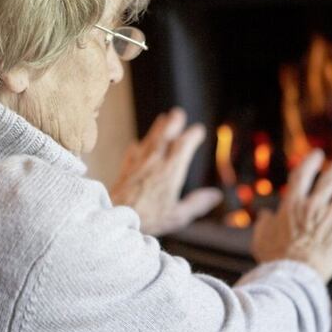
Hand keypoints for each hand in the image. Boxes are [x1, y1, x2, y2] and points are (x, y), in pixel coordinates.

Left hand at [110, 108, 222, 235]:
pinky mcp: (125, 171)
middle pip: (164, 137)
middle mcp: (154, 163)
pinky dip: (137, 147)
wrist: (115, 217)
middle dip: (173, 123)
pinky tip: (137, 145)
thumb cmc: (147, 219)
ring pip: (149, 141)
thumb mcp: (178, 215)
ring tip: (162, 119)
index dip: (192, 135)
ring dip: (156, 129)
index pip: (183, 146)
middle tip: (178, 113)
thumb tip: (216, 195)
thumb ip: (197, 203)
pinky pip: (132, 153)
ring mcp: (138, 165)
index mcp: (170, 172)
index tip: (198, 130)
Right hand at [250, 150, 331, 282]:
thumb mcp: (261, 237)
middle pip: (330, 180)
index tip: (318, 154)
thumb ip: (264, 223)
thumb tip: (265, 215)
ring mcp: (330, 217)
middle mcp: (313, 205)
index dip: (310, 162)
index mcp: (292, 204)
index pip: (302, 175)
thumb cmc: (274, 257)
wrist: (294, 275)